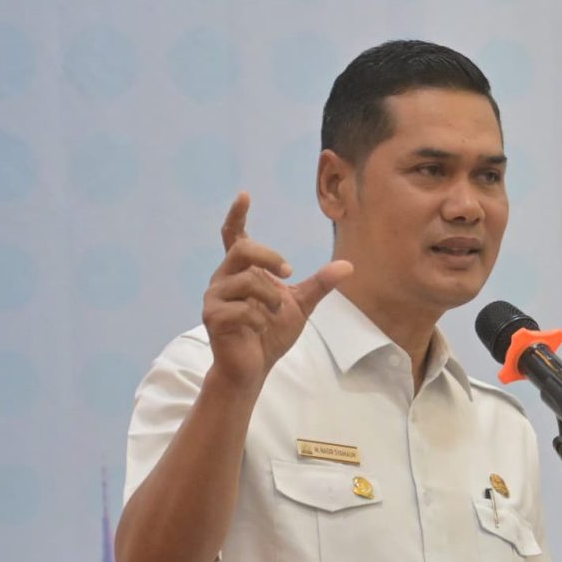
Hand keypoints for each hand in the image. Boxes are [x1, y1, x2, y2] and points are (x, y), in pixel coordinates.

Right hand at [202, 193, 352, 391]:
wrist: (253, 367)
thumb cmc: (270, 332)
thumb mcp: (301, 305)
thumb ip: (319, 284)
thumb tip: (349, 265)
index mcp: (241, 271)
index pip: (234, 237)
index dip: (237, 216)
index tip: (245, 195)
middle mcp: (223, 279)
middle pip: (242, 250)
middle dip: (270, 257)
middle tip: (289, 272)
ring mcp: (214, 298)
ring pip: (246, 281)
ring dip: (269, 299)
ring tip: (272, 314)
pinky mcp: (213, 317)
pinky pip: (242, 309)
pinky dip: (259, 319)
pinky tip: (257, 329)